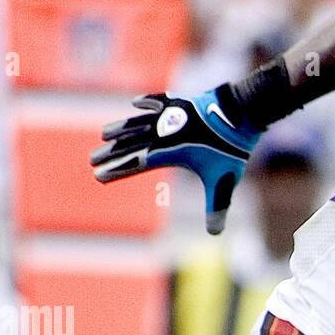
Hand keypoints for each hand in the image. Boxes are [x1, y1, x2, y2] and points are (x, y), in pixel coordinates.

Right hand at [91, 90, 261, 233]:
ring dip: (121, 129)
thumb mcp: (224, 181)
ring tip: (104, 135)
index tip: (98, 176)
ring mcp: (172, 114)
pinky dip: (146, 103)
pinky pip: (158, 101)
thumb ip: (216, 207)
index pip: (137, 163)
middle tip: (92, 160)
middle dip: (111, 153)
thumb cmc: (232, 148)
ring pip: (139, 122)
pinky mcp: (182, 102)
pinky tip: (135, 105)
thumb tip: (215, 233)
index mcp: (171, 151)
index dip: (117, 170)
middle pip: (131, 143)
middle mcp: (165, 131)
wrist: (242, 112)